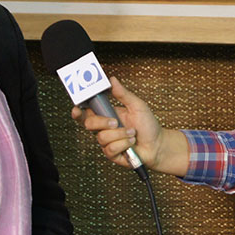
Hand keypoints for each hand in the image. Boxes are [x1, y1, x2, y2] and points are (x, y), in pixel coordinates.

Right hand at [72, 77, 189, 176]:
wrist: (157, 144)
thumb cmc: (148, 125)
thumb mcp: (137, 105)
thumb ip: (123, 94)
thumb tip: (112, 80)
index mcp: (107, 115)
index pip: (87, 113)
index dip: (78, 111)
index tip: (77, 108)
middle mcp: (104, 129)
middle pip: (89, 124)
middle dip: (102, 122)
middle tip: (115, 122)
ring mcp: (107, 142)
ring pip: (102, 137)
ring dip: (120, 134)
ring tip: (132, 133)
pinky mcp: (112, 154)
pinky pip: (110, 149)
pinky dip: (123, 144)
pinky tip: (131, 143)